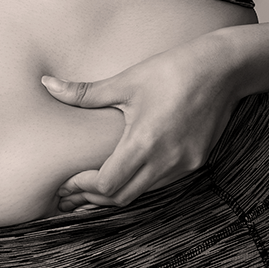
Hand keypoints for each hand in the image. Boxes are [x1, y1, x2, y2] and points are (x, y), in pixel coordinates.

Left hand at [42, 32, 241, 211]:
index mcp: (144, 142)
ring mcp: (184, 164)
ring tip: (97, 183)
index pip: (107, 185)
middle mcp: (166, 160)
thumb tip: (47, 84)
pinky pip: (163, 182)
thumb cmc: (171, 71)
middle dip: (96, 197)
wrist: (221, 69)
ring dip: (119, 191)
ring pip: (144, 192)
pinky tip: (131, 170)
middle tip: (75, 190)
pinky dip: (142, 182)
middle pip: (123, 198)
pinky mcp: (196, 161)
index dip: (84, 188)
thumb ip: (84, 92)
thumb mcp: (126, 81)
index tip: (69, 181)